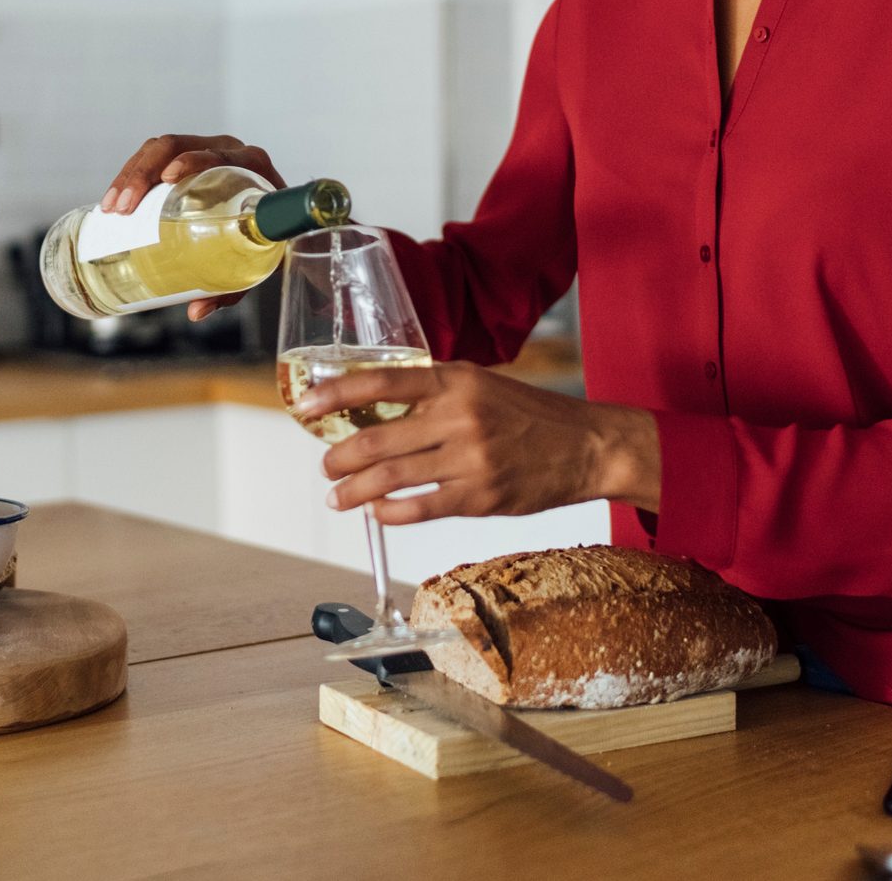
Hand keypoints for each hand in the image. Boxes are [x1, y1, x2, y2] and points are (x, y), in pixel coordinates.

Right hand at [100, 134, 284, 320]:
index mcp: (250, 164)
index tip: (167, 179)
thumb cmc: (267, 237)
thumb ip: (230, 287)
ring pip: (156, 150)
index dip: (190, 160)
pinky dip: (128, 176)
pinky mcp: (183, 159)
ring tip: (110, 208)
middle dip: (141, 173)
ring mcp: (202, 150)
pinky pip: (151, 159)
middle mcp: (225, 150)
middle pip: (174, 146)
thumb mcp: (255, 261)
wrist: (274, 220)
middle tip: (123, 207)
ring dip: (128, 175)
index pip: (216, 153)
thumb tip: (195, 311)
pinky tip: (113, 202)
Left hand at [302, 361, 661, 524]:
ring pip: (391, 477)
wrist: (586, 446)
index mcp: (455, 379)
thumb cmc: (530, 415)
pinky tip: (378, 512)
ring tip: (337, 497)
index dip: (336, 393)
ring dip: (354, 491)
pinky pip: (420, 508)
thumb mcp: (481, 385)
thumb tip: (375, 411)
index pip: (381, 381)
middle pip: (376, 436)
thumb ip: (433, 395)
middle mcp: (459, 415)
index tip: (305, 405)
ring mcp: (470, 458)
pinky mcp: (480, 496)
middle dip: (339, 456)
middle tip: (326, 465)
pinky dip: (390, 512)